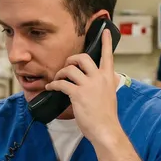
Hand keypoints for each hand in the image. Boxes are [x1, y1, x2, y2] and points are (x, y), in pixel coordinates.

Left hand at [44, 28, 120, 146]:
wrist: (105, 129)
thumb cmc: (106, 116)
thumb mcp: (109, 95)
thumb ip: (103, 85)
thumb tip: (96, 82)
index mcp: (108, 78)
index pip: (108, 56)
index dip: (105, 42)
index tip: (104, 30)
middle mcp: (99, 78)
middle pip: (83, 58)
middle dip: (72, 59)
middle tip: (67, 65)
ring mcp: (88, 85)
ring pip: (70, 69)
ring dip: (60, 73)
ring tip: (57, 79)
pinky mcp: (77, 94)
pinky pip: (61, 84)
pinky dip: (53, 85)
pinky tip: (50, 88)